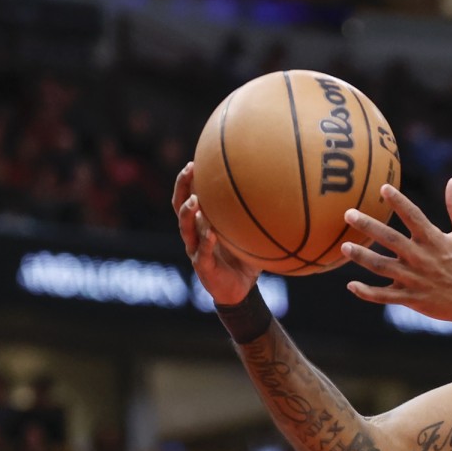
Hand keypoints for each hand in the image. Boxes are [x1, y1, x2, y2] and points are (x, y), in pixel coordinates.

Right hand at [172, 162, 260, 304]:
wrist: (240, 289)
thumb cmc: (243, 257)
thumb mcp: (245, 232)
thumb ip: (250, 214)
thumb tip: (271, 189)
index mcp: (201, 223)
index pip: (188, 197)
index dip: (187, 180)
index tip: (194, 161)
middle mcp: (194, 234)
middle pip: (180, 207)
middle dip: (182, 187)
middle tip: (189, 170)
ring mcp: (196, 250)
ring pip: (185, 229)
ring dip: (189, 214)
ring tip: (195, 201)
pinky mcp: (203, 267)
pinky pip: (202, 254)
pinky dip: (206, 243)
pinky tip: (211, 233)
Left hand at [341, 177, 451, 323]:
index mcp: (434, 240)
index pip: (413, 216)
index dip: (398, 201)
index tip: (382, 188)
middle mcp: (420, 258)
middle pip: (389, 239)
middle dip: (368, 225)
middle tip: (349, 214)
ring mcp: (413, 279)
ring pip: (382, 267)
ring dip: (362, 257)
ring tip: (344, 246)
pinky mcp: (411, 298)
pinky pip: (384, 296)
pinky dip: (367, 293)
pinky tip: (351, 286)